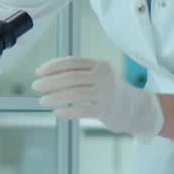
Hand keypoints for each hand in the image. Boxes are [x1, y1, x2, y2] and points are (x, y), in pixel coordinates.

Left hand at [31, 56, 162, 139]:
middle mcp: (103, 76)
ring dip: (54, 97)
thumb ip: (81, 73)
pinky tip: (57, 112)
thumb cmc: (112, 92)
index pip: (72, 61)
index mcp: (100, 64)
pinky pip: (80, 109)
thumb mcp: (100, 75)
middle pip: (70, 76)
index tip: (39, 71)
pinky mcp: (106, 110)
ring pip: (72, 93)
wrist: (138, 109)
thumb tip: (49, 74)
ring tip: (43, 101)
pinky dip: (65, 111)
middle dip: (49, 81)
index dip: (53, 66)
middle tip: (36, 86)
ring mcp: (105, 93)